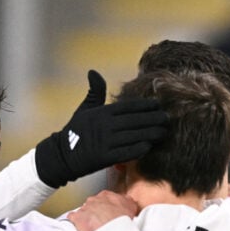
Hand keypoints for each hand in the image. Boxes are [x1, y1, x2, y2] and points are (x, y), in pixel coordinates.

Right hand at [34, 70, 168, 187]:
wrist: (62, 155)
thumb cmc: (76, 130)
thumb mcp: (84, 109)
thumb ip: (94, 92)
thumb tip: (93, 72)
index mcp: (101, 113)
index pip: (128, 107)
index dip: (144, 105)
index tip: (158, 105)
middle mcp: (104, 126)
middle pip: (134, 121)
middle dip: (153, 119)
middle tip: (167, 118)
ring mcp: (105, 142)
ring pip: (133, 136)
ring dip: (150, 134)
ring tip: (164, 132)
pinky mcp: (104, 158)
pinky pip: (126, 153)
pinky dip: (138, 149)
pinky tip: (149, 146)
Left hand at [67, 190, 138, 230]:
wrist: (113, 229)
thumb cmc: (122, 218)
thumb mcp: (131, 206)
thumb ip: (127, 201)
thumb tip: (127, 200)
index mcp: (106, 195)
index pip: (104, 198)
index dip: (106, 207)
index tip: (109, 213)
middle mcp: (94, 200)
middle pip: (93, 204)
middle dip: (96, 212)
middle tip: (102, 221)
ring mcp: (85, 208)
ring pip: (83, 210)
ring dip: (87, 217)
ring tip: (93, 226)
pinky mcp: (77, 218)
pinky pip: (72, 217)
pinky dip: (74, 221)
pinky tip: (79, 225)